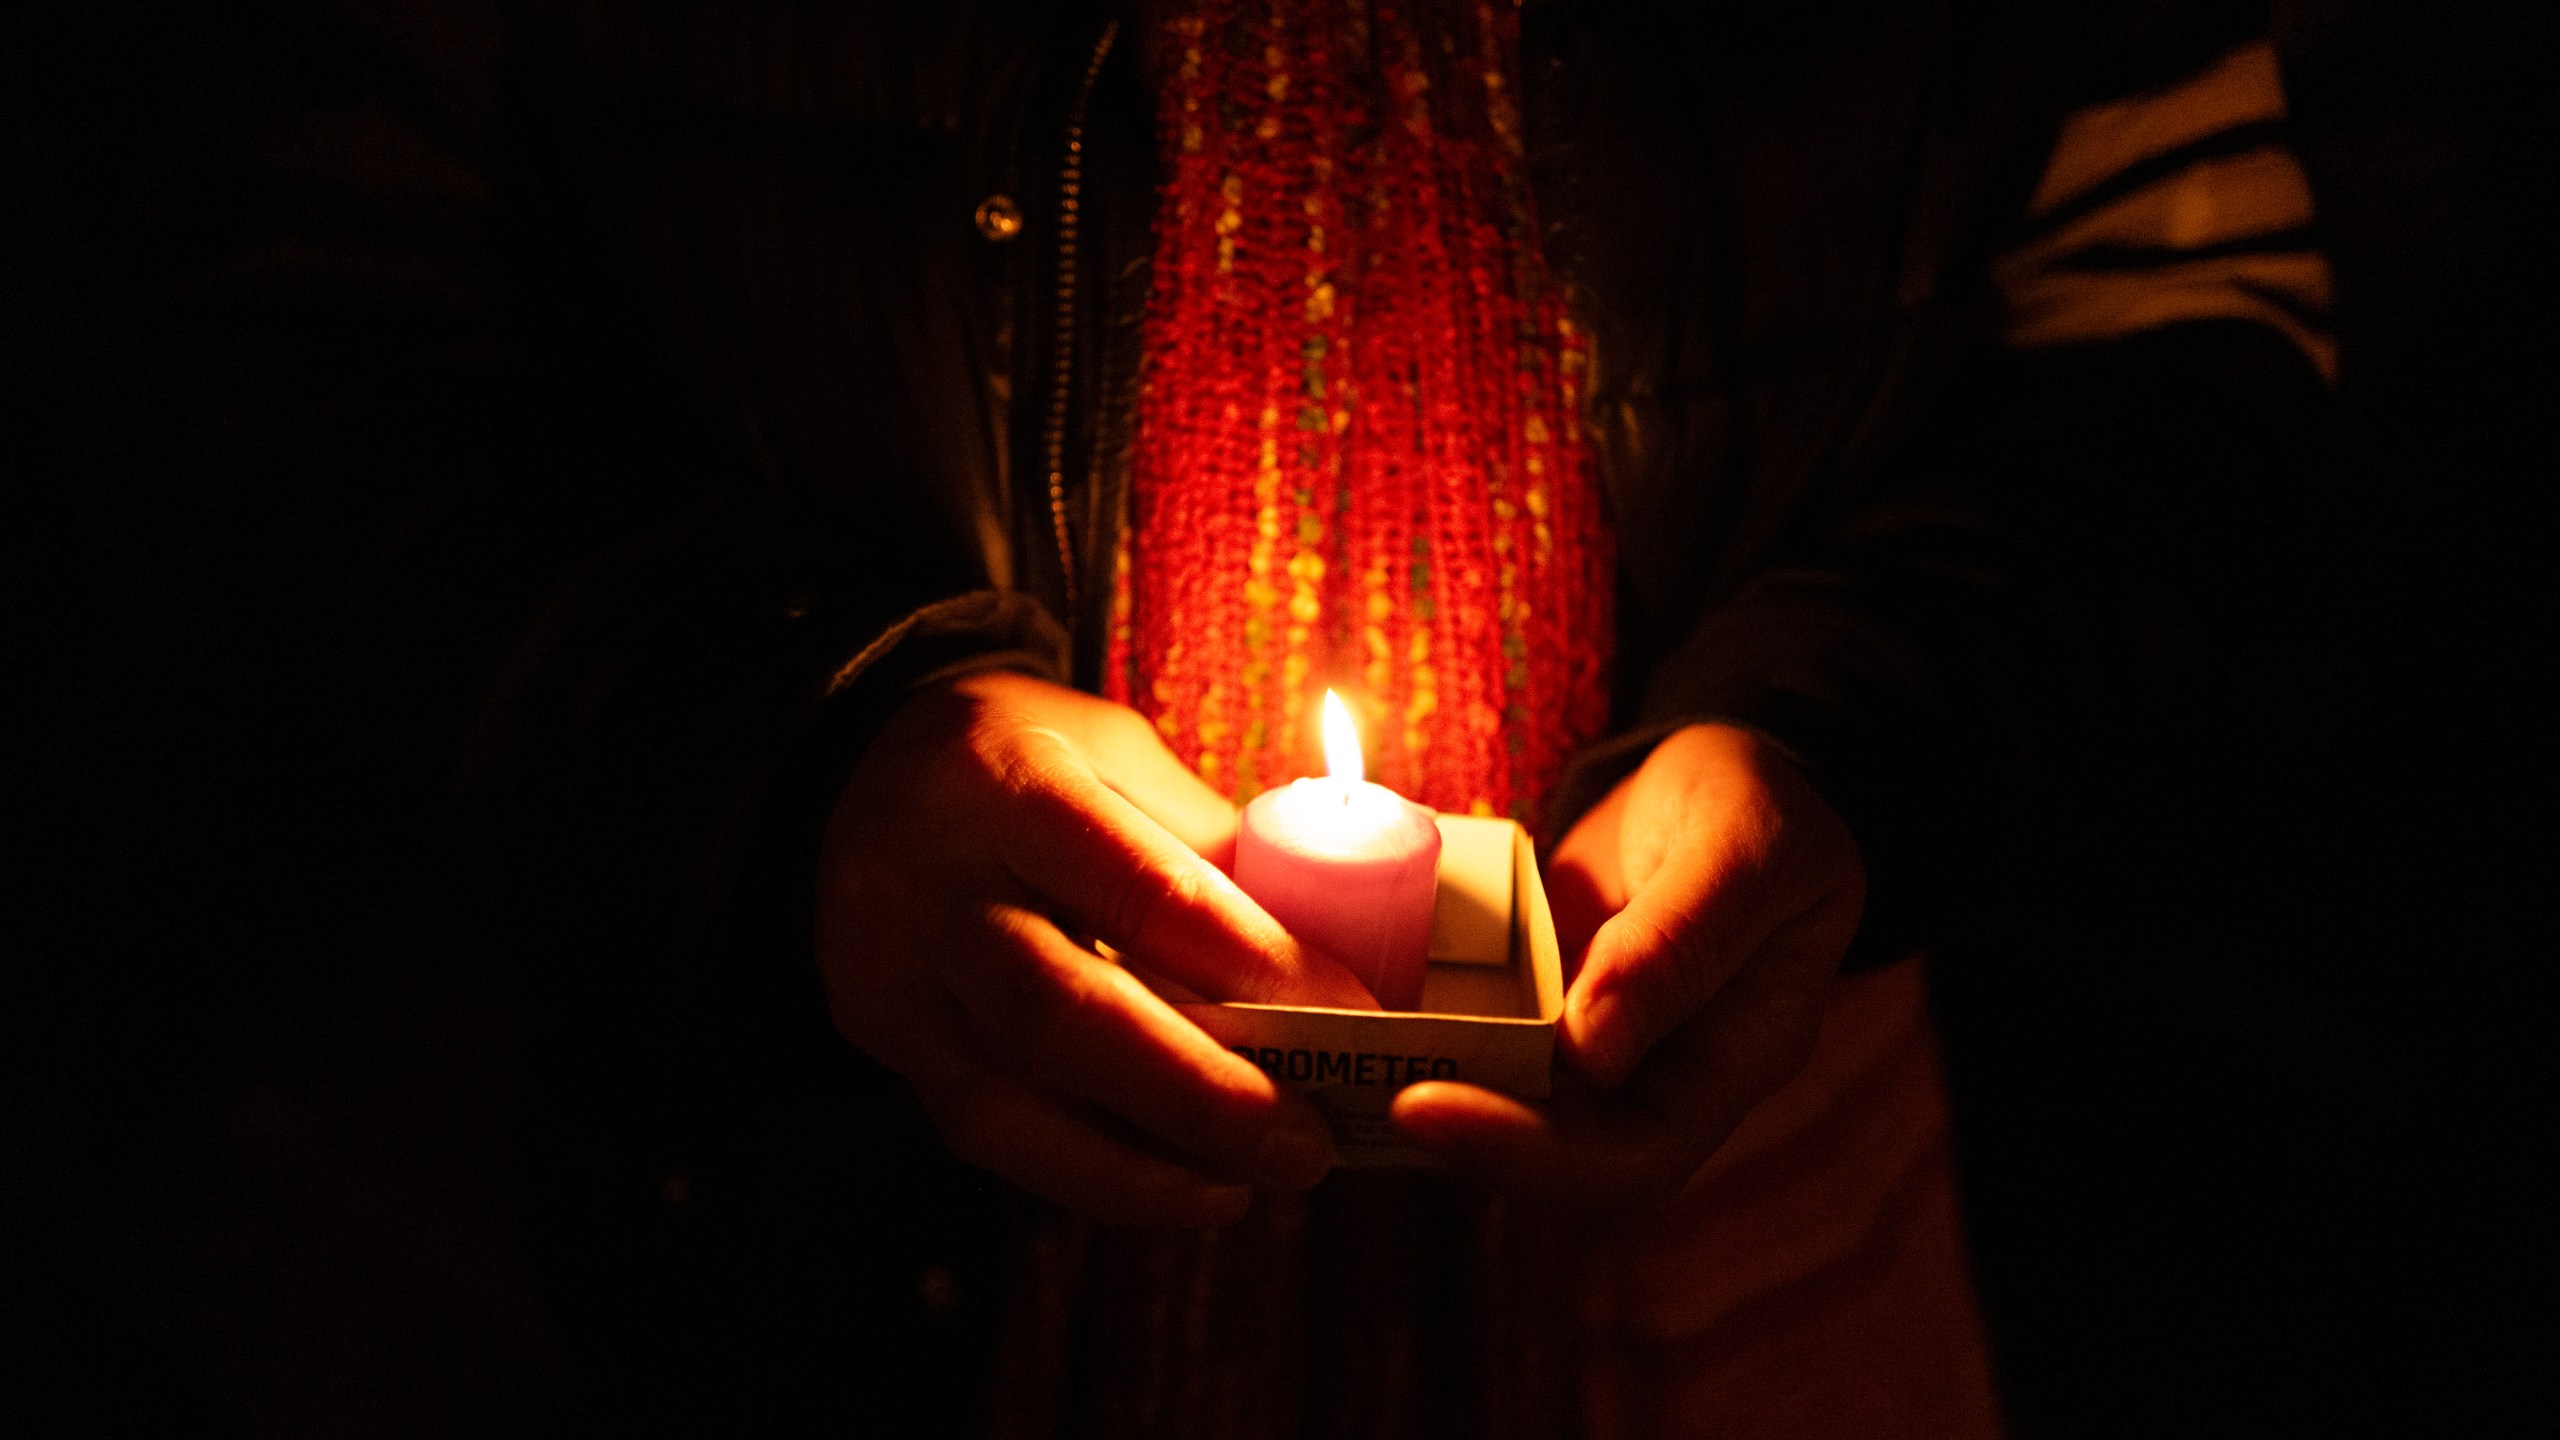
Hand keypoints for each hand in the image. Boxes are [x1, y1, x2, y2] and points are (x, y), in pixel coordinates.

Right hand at [817, 670, 1374, 1226]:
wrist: (861, 772)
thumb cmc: (1026, 758)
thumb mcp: (1117, 753)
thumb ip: (1204, 842)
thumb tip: (1331, 947)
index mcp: (1008, 782)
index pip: (1142, 888)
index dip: (1253, 963)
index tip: (1352, 1016)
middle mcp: (931, 882)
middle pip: (1065, 1014)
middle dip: (1198, 1094)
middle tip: (1304, 1144)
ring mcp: (889, 970)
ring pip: (1009, 1099)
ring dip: (1142, 1162)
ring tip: (1248, 1184)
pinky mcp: (880, 1035)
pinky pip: (984, 1128)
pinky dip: (1087, 1171)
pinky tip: (1176, 1186)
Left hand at [1391, 723, 1864, 1208]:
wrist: (1733, 769)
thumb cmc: (1761, 805)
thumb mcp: (1746, 851)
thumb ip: (1680, 941)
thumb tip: (1590, 1047)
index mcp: (1730, 1063)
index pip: (1631, 1158)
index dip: (1527, 1155)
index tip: (1424, 1105)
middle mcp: (1654, 1077)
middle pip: (1551, 1153)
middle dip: (1453, 1129)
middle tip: (1357, 1082)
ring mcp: (1590, 1043)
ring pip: (1501, 1101)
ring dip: (1419, 1081)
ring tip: (1329, 1045)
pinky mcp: (1539, 1001)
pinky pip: (1475, 1033)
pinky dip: (1414, 1021)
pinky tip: (1346, 991)